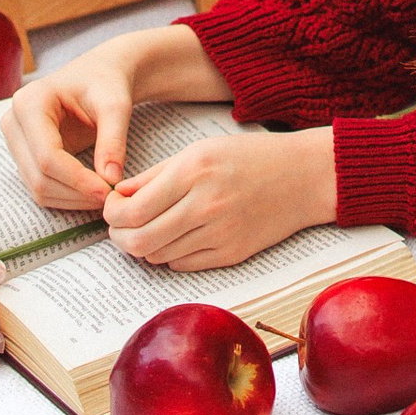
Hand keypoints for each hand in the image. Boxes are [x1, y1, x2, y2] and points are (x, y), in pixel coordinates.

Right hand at [3, 40, 144, 212]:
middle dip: (74, 193)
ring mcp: (15, 140)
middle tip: (108, 198)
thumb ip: (114, 140)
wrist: (98, 76)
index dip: (76, 179)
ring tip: (103, 195)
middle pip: (38, 176)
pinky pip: (41, 186)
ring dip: (70, 199)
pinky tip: (90, 192)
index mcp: (30, 102)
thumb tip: (111, 180)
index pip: (47, 156)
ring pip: (37, 187)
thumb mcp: (115, 105)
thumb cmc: (106, 83)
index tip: (106, 191)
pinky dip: (66, 196)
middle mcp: (14, 122)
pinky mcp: (24, 155)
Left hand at [102, 125, 337, 271]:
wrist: (303, 177)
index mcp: (194, 171)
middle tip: (120, 227)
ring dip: (144, 246)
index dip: (112, 215)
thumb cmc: (250, 157)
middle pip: (140, 241)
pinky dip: (169, 254)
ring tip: (147, 229)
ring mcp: (219, 234)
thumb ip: (155, 175)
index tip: (112, 209)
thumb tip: (118, 196)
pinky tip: (174, 237)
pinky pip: (182, 265)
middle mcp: (205, 205)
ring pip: (158, 257)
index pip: (133, 210)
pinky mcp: (230, 255)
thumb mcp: (199, 150)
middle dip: (120, 237)